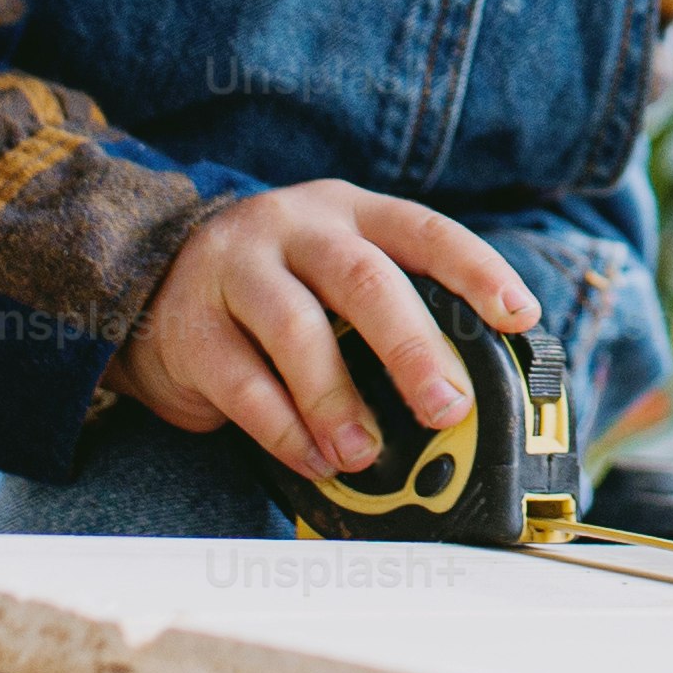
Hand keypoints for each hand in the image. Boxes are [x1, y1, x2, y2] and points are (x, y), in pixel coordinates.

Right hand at [112, 181, 536, 476]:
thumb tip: (464, 392)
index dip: (477, 271)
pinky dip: (286, 431)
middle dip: (413, 348)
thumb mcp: (337, 274)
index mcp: (350, 214)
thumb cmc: (277, 287)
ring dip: (340, 402)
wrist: (153, 282)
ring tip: (365, 452)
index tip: (518, 316)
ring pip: (299, 330)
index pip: (425, 231)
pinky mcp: (192, 326)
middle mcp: (295, 230)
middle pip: (364, 280)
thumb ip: (393, 312)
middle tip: (445, 407)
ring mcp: (237, 271)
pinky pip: (245, 384)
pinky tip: (314, 458)